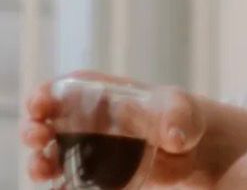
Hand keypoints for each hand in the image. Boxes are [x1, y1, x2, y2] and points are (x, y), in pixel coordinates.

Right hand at [20, 70, 214, 186]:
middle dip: (35, 127)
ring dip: (39, 161)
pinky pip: (67, 184)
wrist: (189, 151)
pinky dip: (58, 188)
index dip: (48, 93)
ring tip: (42, 168)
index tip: (39, 102)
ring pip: (50, 154)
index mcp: (104, 94)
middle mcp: (88, 121)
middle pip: (48, 121)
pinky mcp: (92, 177)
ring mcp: (87, 150)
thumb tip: (176, 136)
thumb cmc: (182, 118)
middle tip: (38, 135)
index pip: (67, 88)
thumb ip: (178, 120)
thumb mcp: (183, 113)